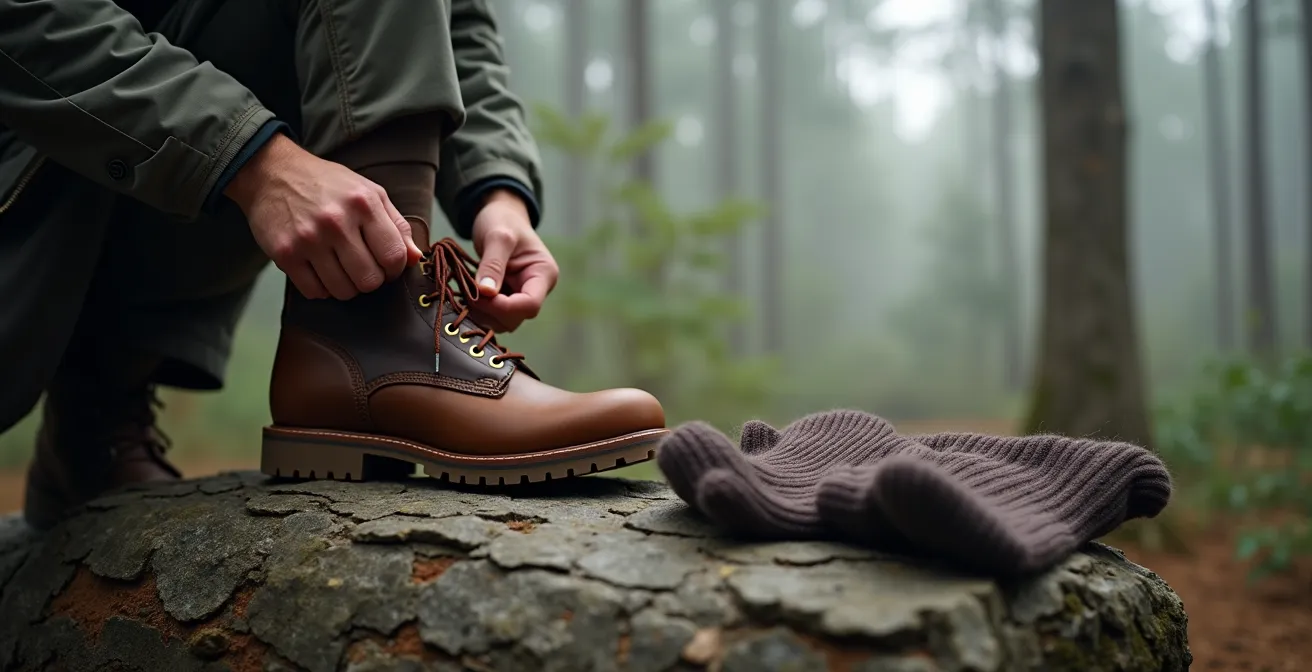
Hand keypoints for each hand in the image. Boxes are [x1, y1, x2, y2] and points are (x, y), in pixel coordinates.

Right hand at [225, 134, 424, 299]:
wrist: (273, 173)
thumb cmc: (328, 185)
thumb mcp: (370, 193)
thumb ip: (397, 225)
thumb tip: (416, 258)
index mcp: (364, 204)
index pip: (394, 257)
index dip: (395, 269)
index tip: (386, 266)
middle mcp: (336, 222)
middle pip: (370, 280)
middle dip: (371, 281)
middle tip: (362, 268)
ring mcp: (308, 239)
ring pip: (343, 291)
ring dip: (346, 286)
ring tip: (341, 268)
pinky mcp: (285, 253)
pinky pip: (314, 292)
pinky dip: (321, 288)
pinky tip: (320, 270)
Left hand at [470, 188, 558, 331]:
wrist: (500, 215)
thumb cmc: (503, 219)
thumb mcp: (498, 236)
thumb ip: (492, 263)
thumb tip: (486, 292)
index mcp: (543, 274)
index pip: (530, 304)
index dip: (505, 307)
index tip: (480, 295)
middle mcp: (536, 289)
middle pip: (516, 317)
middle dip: (490, 311)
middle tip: (466, 294)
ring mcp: (520, 295)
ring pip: (503, 321)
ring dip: (482, 313)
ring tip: (464, 293)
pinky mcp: (506, 298)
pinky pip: (493, 314)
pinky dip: (478, 310)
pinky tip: (465, 296)